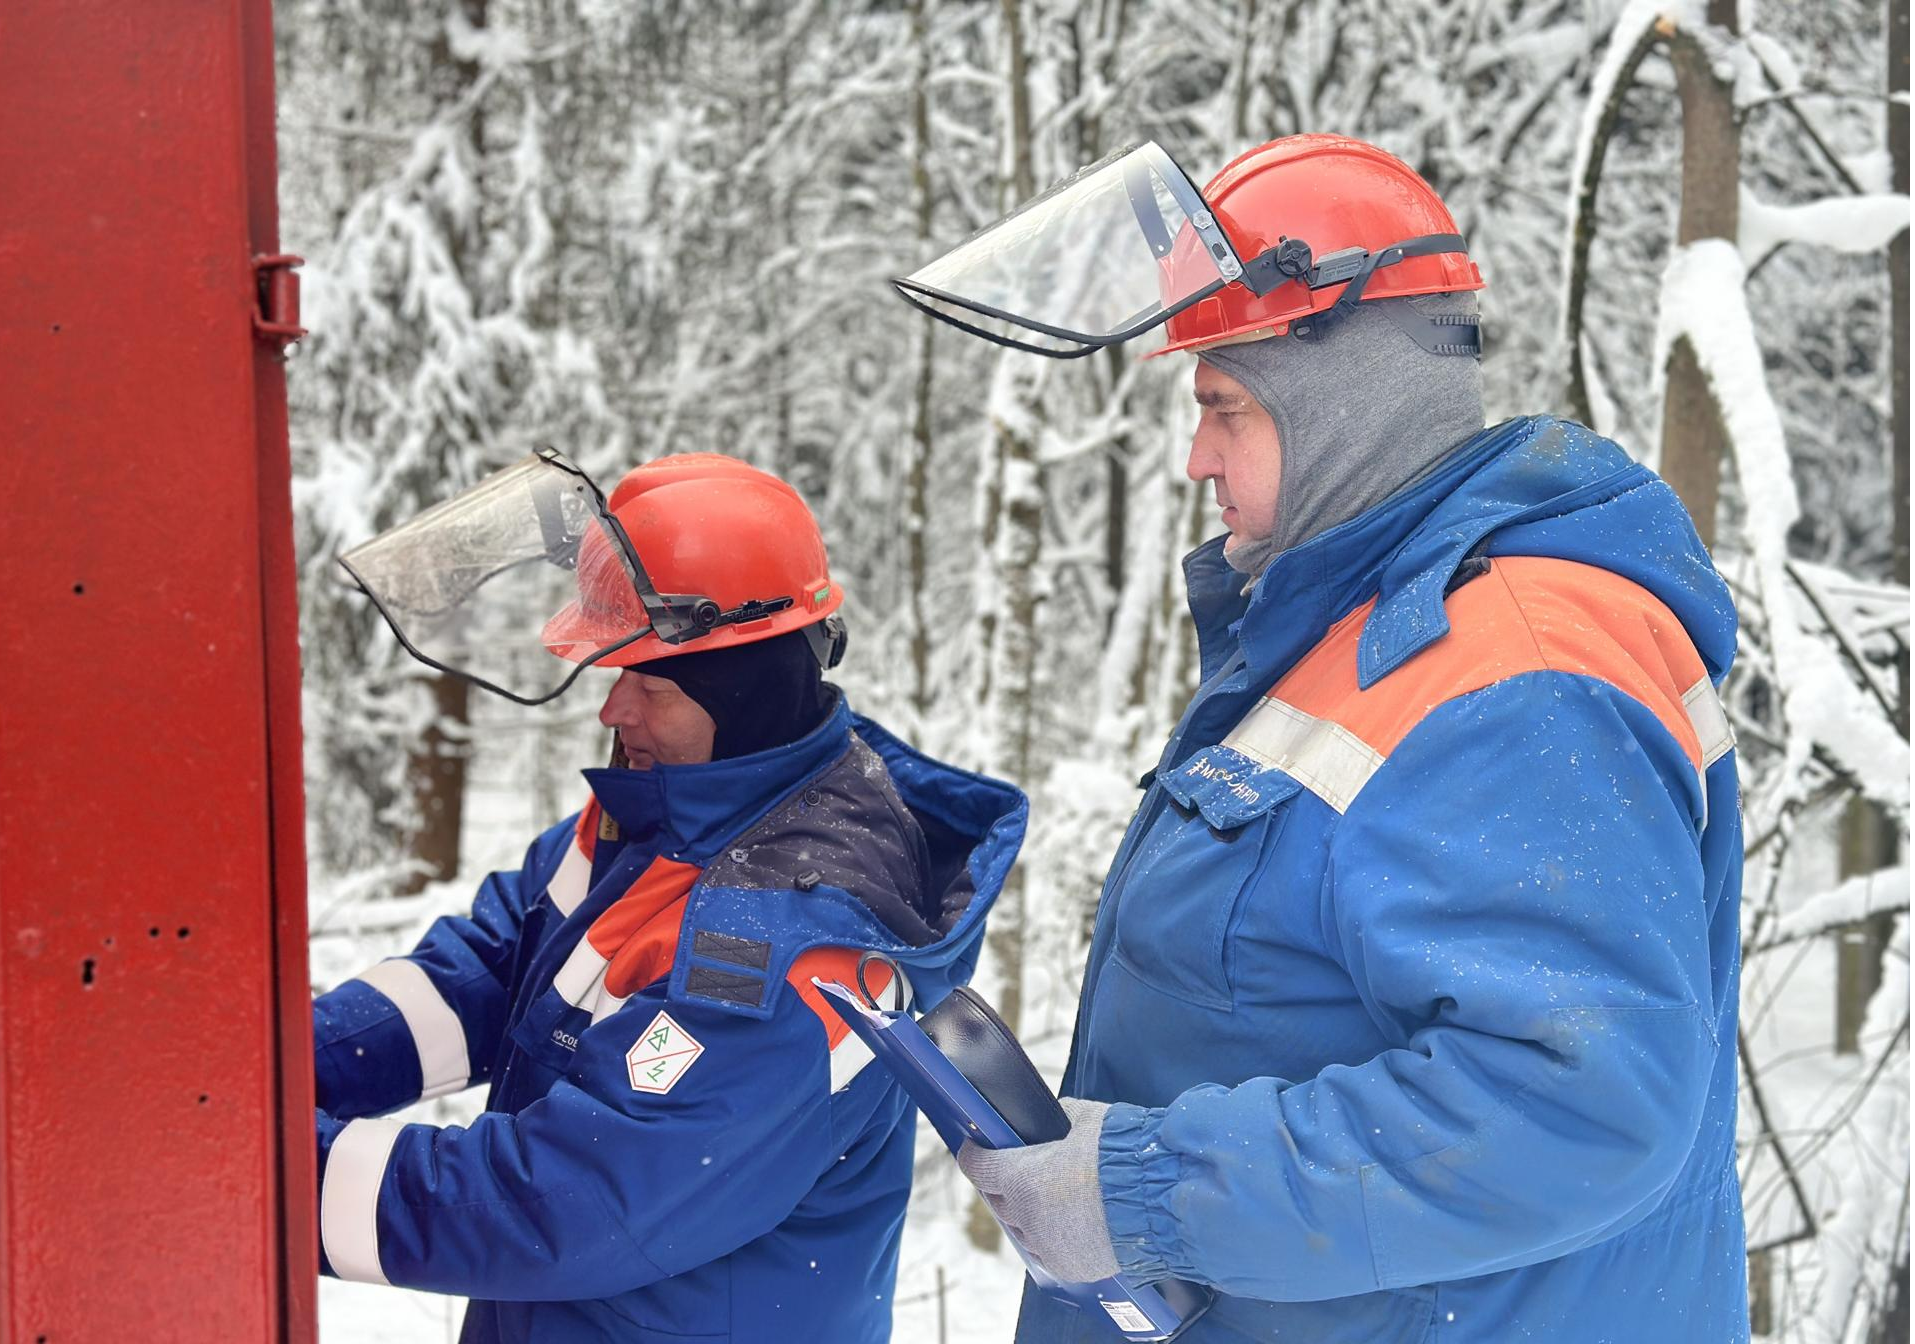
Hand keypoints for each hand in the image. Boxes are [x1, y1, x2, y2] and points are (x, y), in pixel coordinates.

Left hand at [956, 1096, 1118, 1283]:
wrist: (1159, 1199)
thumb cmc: (1121, 1153)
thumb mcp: (1084, 1119)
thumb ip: (1058, 1119)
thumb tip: (1050, 1121)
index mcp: (1021, 1177)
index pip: (977, 1167)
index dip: (973, 1155)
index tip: (973, 1149)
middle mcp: (1026, 1216)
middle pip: (998, 1200)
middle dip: (1003, 1184)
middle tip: (1015, 1170)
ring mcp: (1045, 1246)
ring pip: (1022, 1228)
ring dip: (1027, 1213)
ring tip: (1048, 1198)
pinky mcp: (1067, 1267)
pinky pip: (1047, 1251)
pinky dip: (1051, 1237)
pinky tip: (1067, 1223)